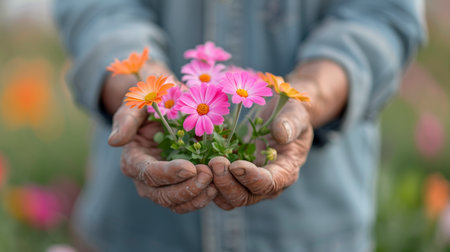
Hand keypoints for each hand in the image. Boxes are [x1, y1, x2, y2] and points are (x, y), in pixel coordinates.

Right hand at [106, 62, 216, 213]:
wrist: (165, 104)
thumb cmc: (149, 102)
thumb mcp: (136, 105)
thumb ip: (126, 121)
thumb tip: (114, 141)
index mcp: (133, 159)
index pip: (148, 173)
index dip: (169, 173)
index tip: (190, 168)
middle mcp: (145, 178)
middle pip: (162, 195)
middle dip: (186, 188)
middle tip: (208, 175)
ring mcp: (163, 185)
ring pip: (177, 203)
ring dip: (197, 196)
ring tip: (215, 183)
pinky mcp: (180, 186)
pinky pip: (189, 201)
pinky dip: (203, 197)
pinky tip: (217, 187)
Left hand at [210, 97, 313, 209]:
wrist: (280, 114)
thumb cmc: (291, 113)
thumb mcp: (296, 112)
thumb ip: (291, 123)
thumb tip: (280, 133)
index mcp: (285, 171)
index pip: (268, 184)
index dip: (251, 178)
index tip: (236, 165)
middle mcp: (266, 184)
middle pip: (244, 197)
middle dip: (227, 183)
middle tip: (215, 163)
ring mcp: (246, 183)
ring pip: (228, 198)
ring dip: (213, 185)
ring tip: (202, 166)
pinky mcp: (231, 178)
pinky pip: (216, 189)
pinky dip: (205, 182)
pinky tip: (196, 165)